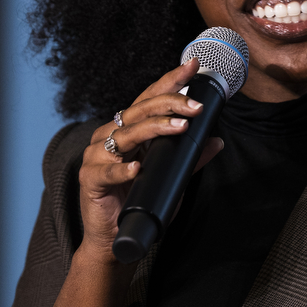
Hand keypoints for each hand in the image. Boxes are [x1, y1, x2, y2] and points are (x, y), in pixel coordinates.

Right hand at [76, 58, 225, 260]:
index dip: (170, 80)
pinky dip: (123, 169)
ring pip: (126, 134)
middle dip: (170, 103)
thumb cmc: (139, 202)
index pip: (149, 98)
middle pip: (139, 110)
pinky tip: (138, 168)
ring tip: (180, 127)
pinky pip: (107, 171)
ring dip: (155, 128)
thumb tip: (217, 140)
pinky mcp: (89, 179)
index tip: (192, 65)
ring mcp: (97, 156)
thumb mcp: (171, 176)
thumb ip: (190, 158)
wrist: (115, 240)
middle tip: (196, 105)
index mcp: (127, 129)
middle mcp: (109, 136)